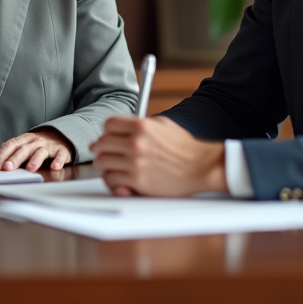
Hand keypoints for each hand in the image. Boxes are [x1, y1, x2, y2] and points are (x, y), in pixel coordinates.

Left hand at [0, 128, 72, 171]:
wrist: (60, 135)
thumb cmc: (36, 145)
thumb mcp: (20, 147)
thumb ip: (2, 154)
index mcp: (22, 140)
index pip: (9, 145)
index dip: (1, 155)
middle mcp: (34, 141)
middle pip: (23, 149)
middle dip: (15, 158)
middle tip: (7, 168)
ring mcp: (48, 145)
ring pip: (40, 151)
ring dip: (35, 160)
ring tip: (30, 169)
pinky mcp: (61, 150)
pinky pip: (60, 155)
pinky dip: (58, 160)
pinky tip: (55, 167)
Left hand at [91, 116, 226, 196]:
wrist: (202, 166)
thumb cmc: (184, 147)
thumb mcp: (162, 124)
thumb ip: (139, 123)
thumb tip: (120, 128)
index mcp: (141, 126)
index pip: (108, 125)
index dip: (106, 131)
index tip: (106, 137)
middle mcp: (136, 143)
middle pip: (101, 143)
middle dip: (100, 149)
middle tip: (102, 153)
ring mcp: (136, 162)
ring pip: (103, 162)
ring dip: (104, 165)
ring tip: (109, 166)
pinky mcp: (138, 181)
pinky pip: (112, 180)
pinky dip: (112, 180)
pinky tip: (118, 178)